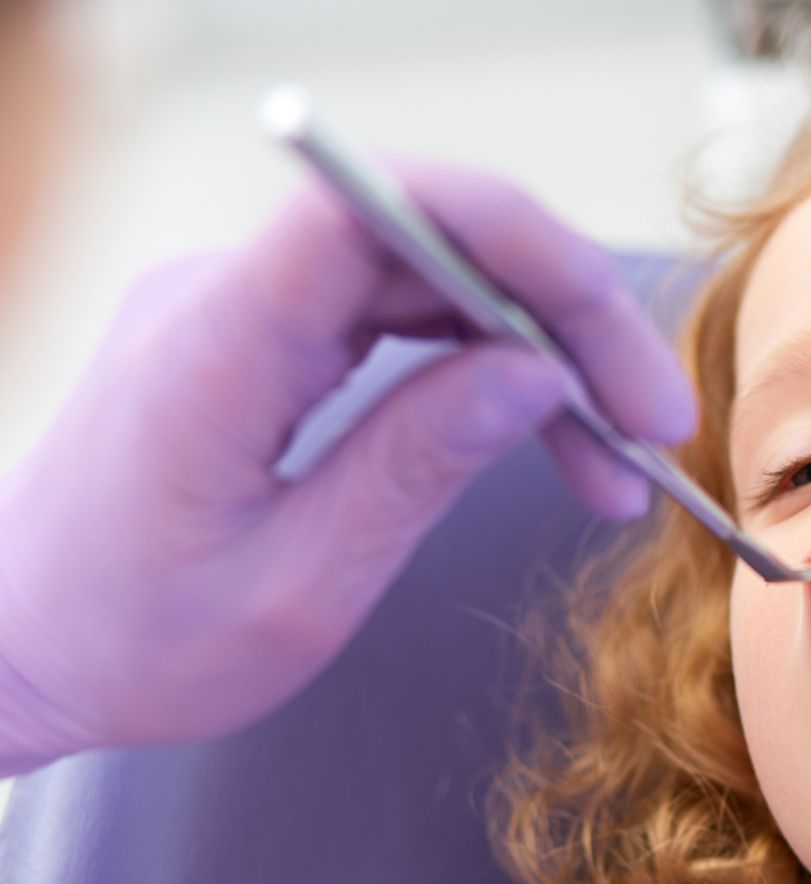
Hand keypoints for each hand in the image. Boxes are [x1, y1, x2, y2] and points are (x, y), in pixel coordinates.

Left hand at [0, 163, 692, 774]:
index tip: (615, 351)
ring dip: (544, 353)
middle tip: (655, 428)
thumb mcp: (295, 588)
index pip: (384, 211)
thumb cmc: (129, 644)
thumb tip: (533, 376)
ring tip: (618, 462)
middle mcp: (226, 293)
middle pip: (437, 239)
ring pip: (438, 278)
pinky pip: (403, 316)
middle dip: (567, 320)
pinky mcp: (261, 338)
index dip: (522, 246)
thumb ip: (414, 467)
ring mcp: (244, 307)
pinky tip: (552, 438)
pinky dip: (489, 369)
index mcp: (217, 344)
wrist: (9, 652)